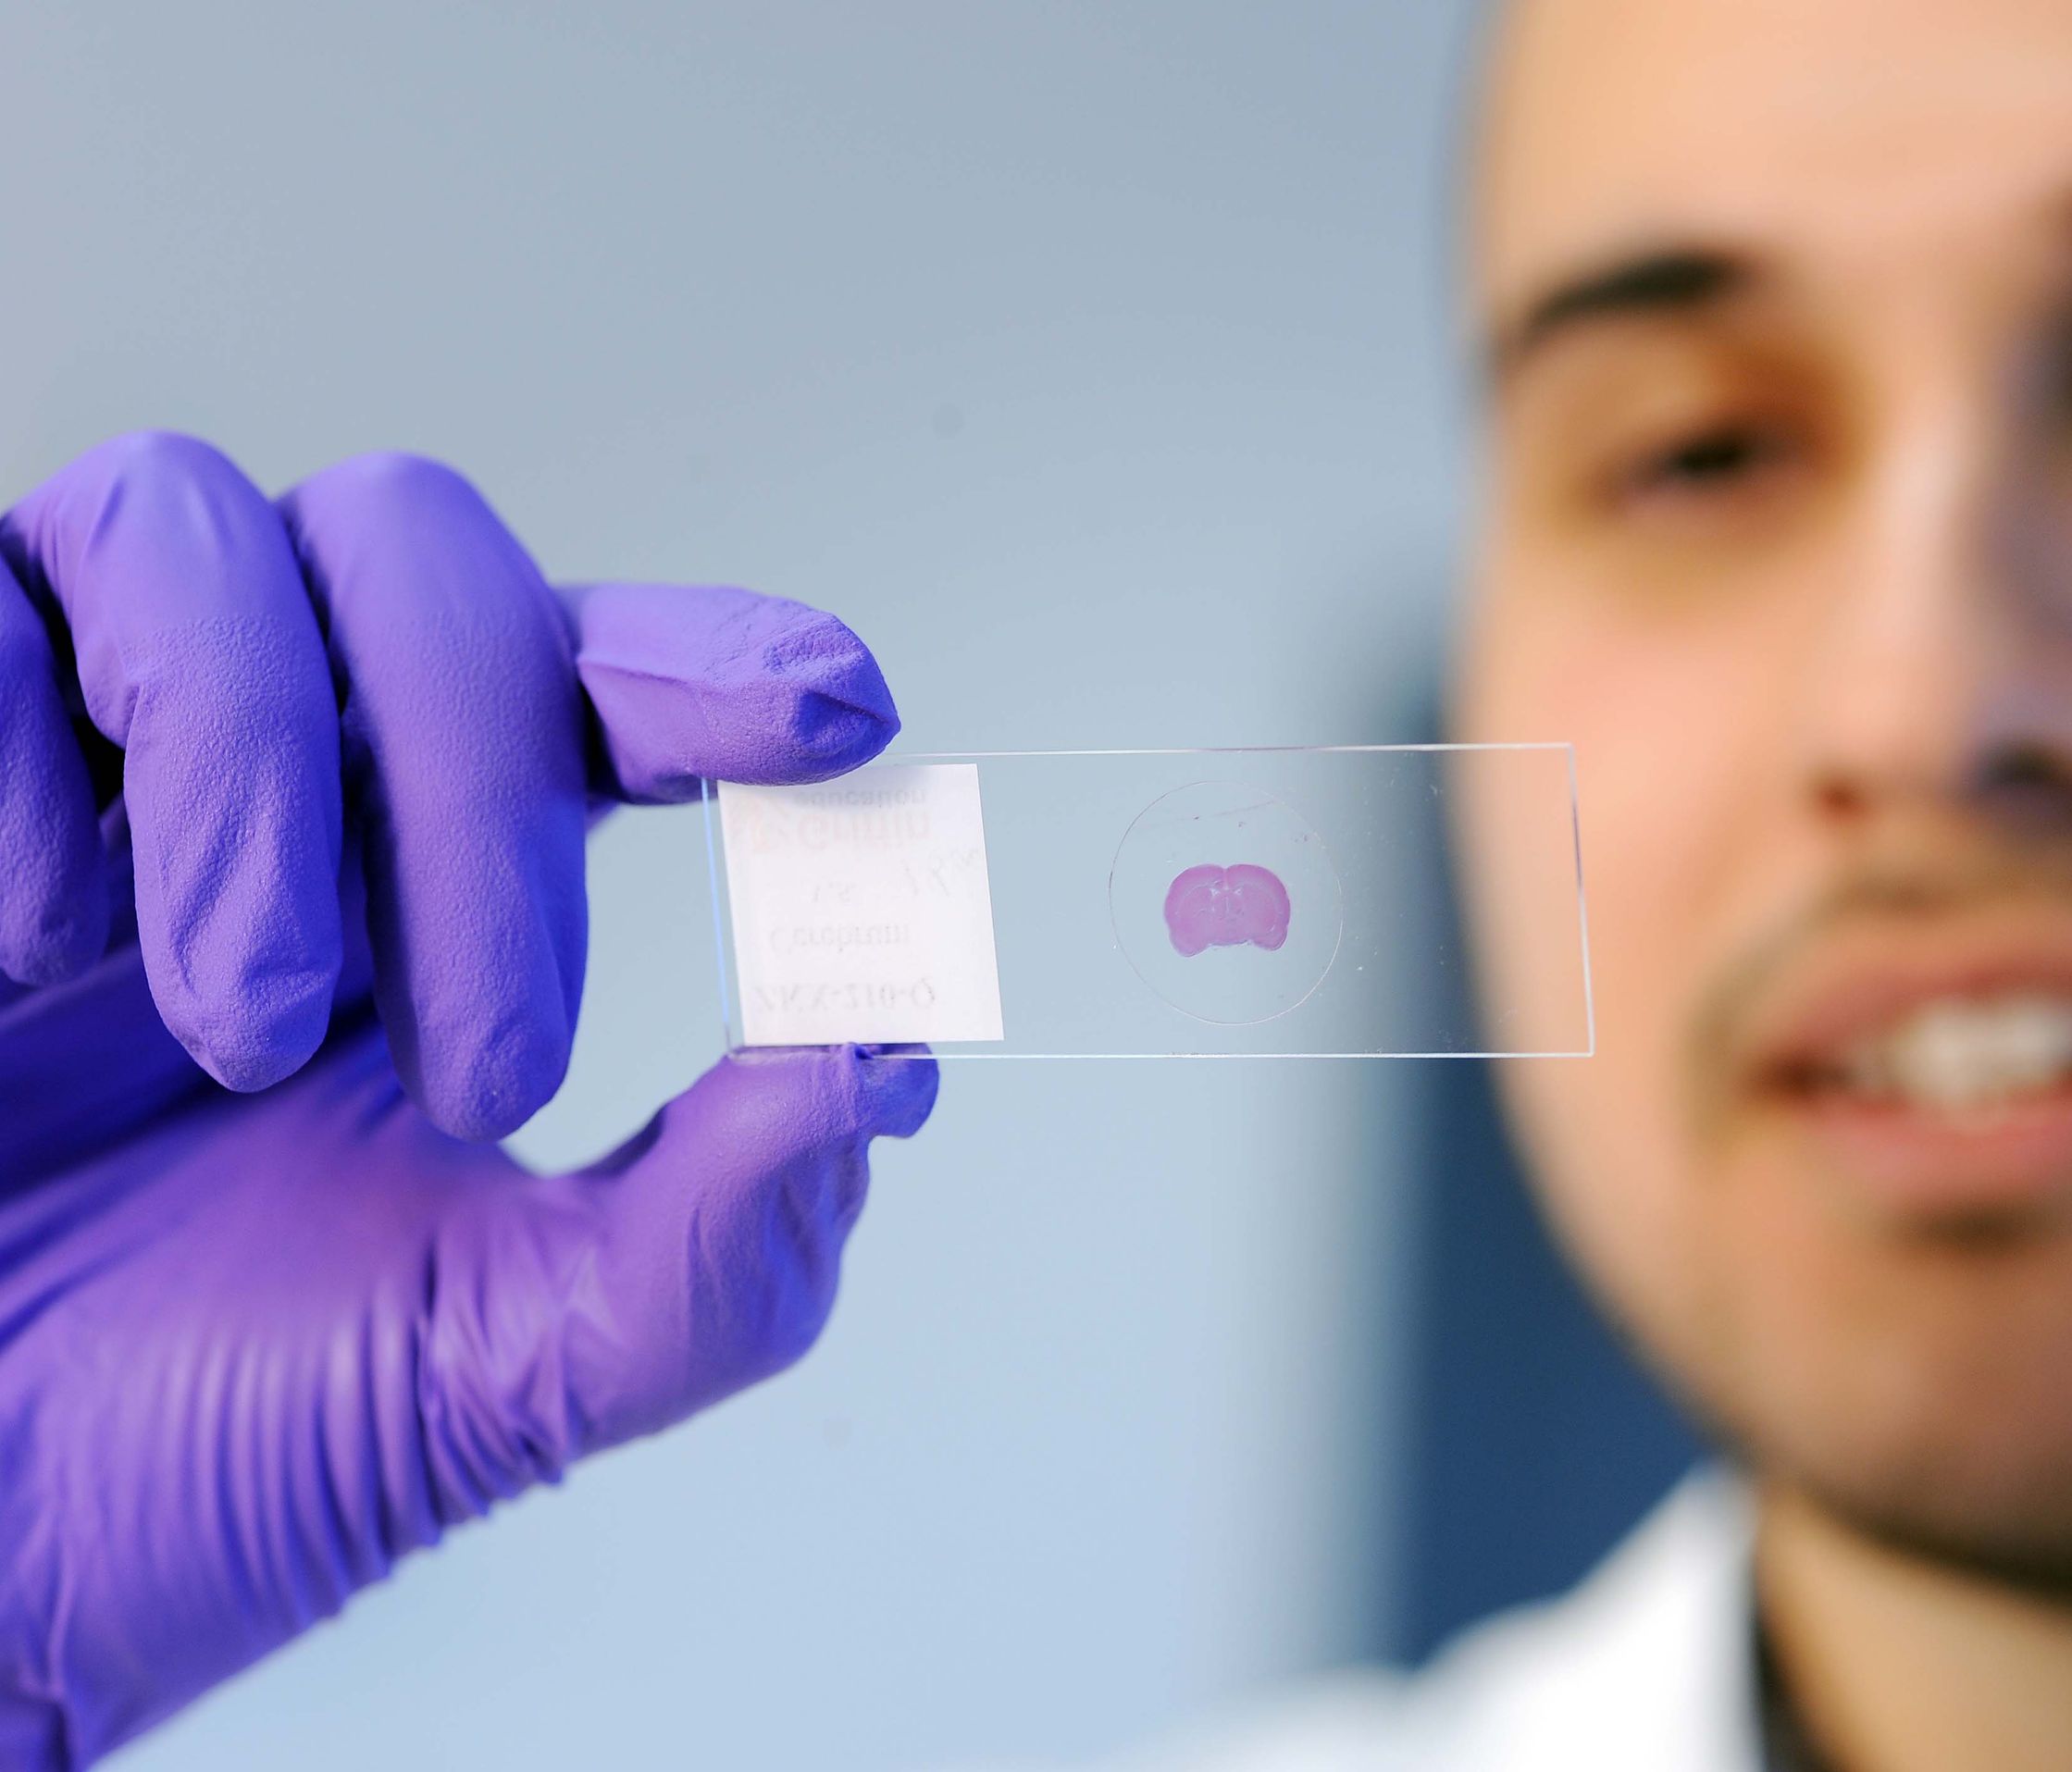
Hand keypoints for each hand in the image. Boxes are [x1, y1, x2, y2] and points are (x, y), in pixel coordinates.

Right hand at [0, 433, 937, 1767]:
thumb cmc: (184, 1465)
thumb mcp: (501, 1376)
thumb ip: (719, 1242)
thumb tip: (893, 1066)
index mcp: (420, 894)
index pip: (588, 687)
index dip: (715, 657)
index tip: (841, 712)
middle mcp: (259, 790)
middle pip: (418, 552)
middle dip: (488, 783)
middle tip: (491, 1069)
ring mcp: (56, 769)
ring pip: (191, 524)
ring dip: (256, 768)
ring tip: (240, 1030)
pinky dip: (15, 751)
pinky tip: (30, 949)